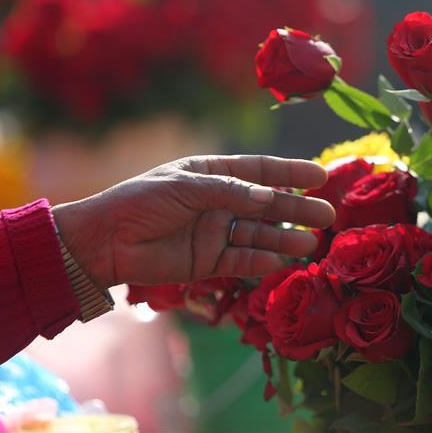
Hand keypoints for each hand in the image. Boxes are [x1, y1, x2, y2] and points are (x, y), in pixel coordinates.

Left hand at [51, 155, 334, 288]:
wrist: (103, 242)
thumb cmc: (140, 201)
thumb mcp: (185, 187)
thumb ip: (228, 192)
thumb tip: (269, 198)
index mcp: (212, 174)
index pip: (260, 171)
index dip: (291, 172)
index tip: (320, 175)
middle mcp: (219, 202)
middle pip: (267, 205)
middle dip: (297, 209)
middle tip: (328, 214)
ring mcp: (215, 232)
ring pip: (259, 234)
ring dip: (284, 238)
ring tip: (311, 242)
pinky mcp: (208, 261)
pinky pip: (241, 260)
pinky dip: (261, 261)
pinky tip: (281, 261)